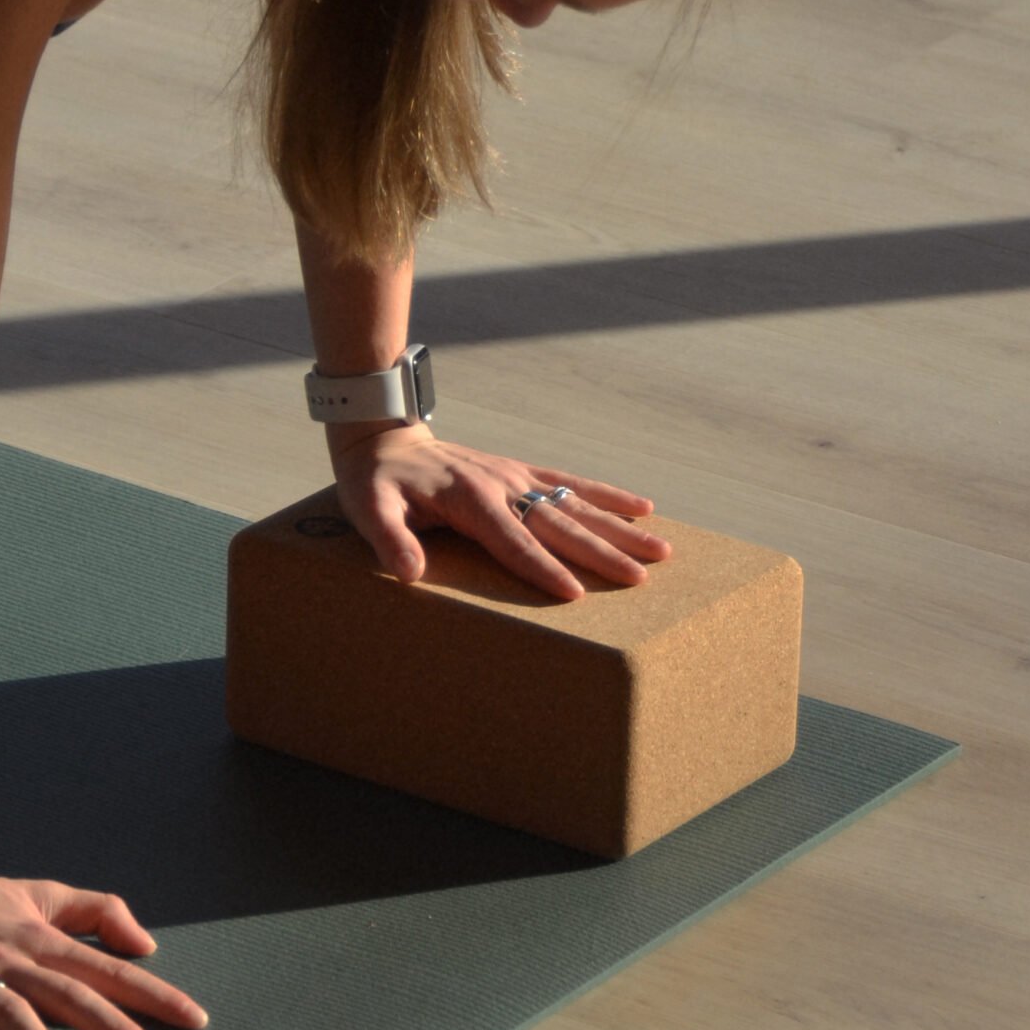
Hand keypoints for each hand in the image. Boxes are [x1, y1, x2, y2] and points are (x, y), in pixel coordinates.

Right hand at [0, 869, 207, 1029]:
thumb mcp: (43, 896)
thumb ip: (98, 912)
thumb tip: (146, 944)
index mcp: (42, 940)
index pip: (107, 969)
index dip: (151, 994)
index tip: (192, 1020)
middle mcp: (10, 956)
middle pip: (68, 994)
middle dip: (111, 1026)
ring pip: (6, 1009)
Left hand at [327, 422, 673, 602]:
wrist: (385, 439)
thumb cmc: (375, 484)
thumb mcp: (369, 510)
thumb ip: (389, 541)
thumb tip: (409, 574)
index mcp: (468, 498)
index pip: (512, 540)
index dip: (542, 566)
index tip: (575, 591)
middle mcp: (502, 484)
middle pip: (558, 523)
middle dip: (600, 552)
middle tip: (640, 578)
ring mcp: (517, 475)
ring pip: (577, 504)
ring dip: (619, 528)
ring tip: (660, 549)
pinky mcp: (523, 470)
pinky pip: (572, 483)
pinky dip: (609, 496)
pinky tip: (644, 509)